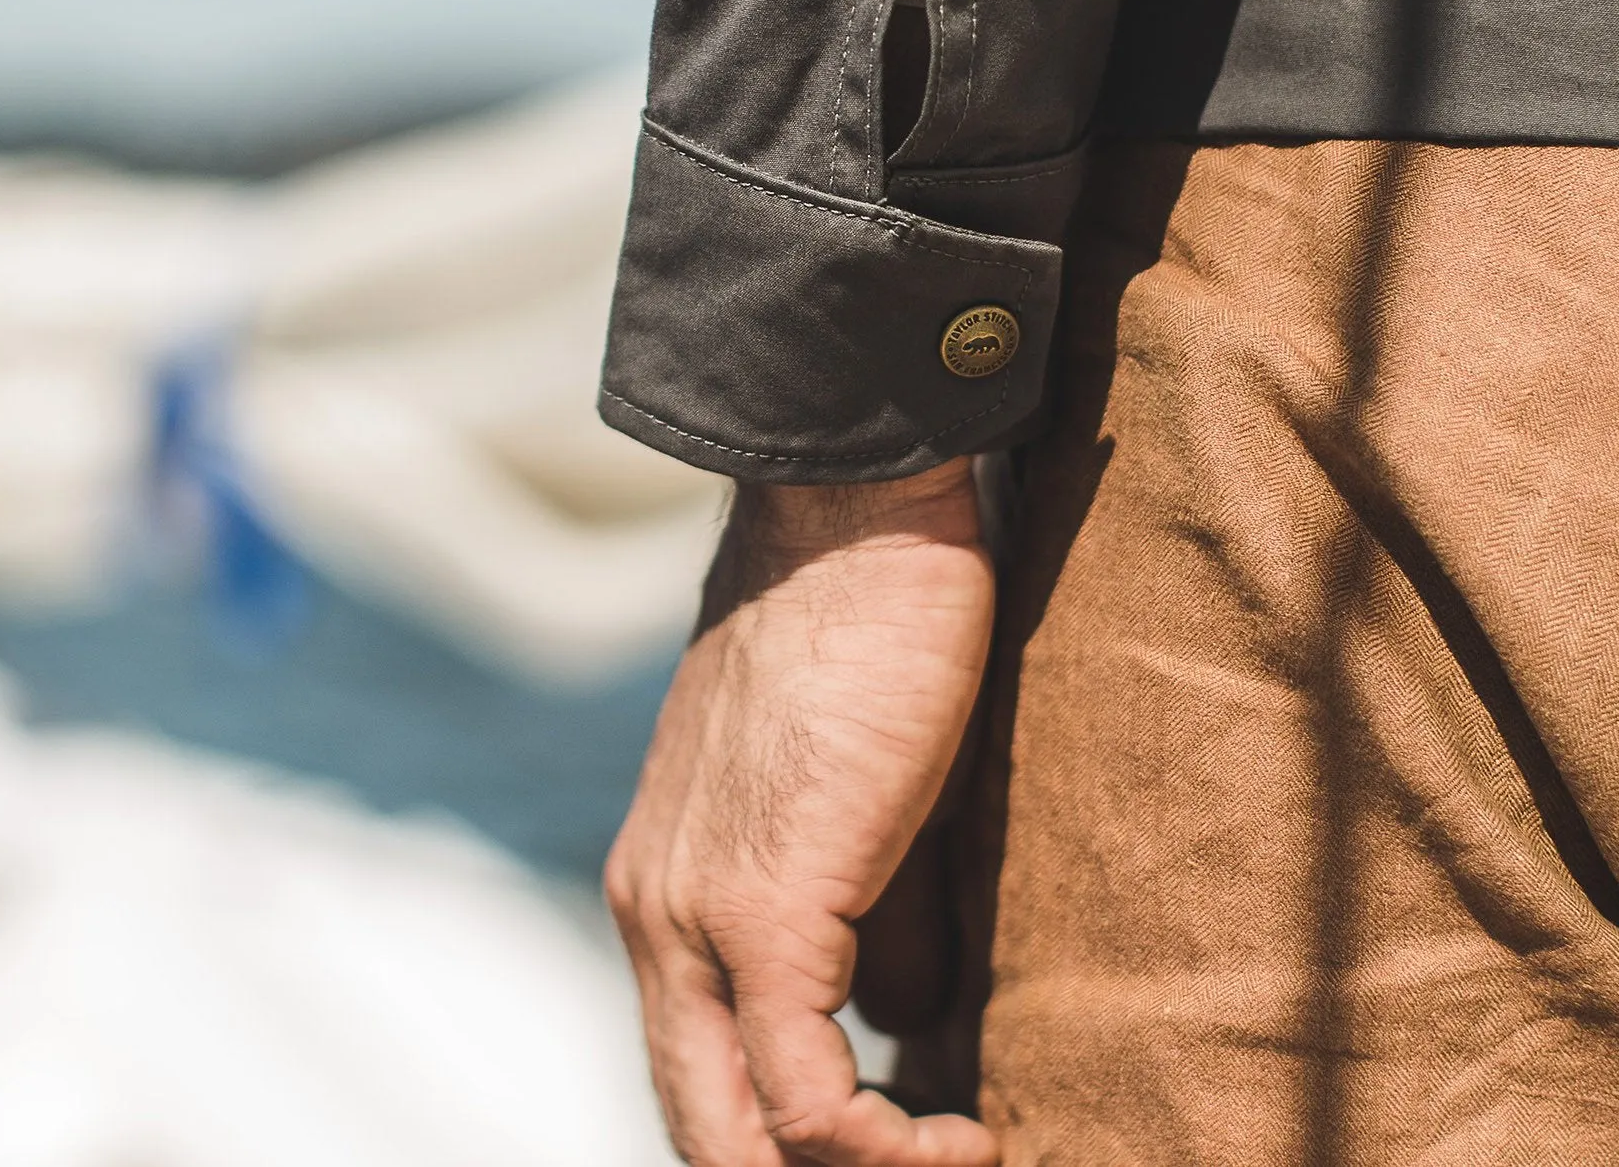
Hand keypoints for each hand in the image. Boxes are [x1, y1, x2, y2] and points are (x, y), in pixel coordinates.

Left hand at [605, 458, 998, 1166]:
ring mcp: (693, 918)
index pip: (699, 1069)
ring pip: (735, 1135)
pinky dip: (888, 1153)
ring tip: (957, 1158)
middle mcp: (652, 916)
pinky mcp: (765, 908)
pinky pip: (807, 1098)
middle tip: (917, 1164)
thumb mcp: (860, 800)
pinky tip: (966, 1141)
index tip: (897, 1140)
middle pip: (702, 1127)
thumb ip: (876, 925)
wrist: (854, 516)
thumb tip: (915, 1030)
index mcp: (661, 886)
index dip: (784, 1139)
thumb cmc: (870, 629)